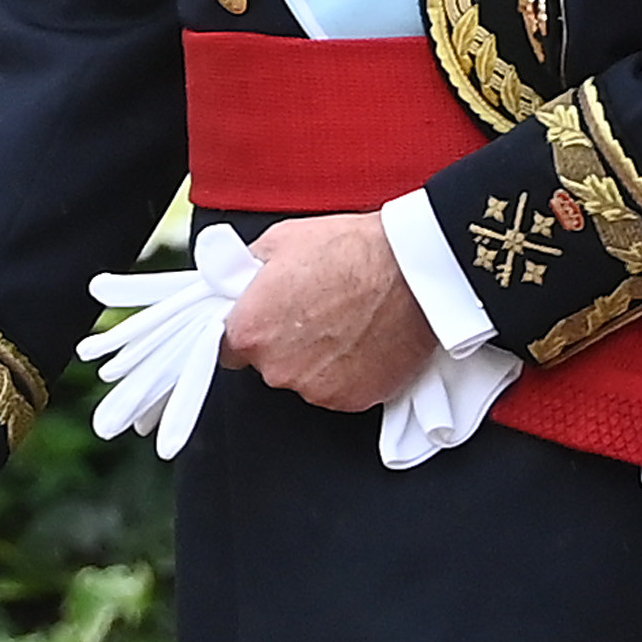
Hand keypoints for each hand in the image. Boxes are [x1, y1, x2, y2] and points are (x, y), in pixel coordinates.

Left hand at [218, 212, 439, 409]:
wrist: (414, 269)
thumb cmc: (353, 251)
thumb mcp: (282, 241)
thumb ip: (249, 271)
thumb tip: (240, 280)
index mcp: (250, 331)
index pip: (227, 348)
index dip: (250, 330)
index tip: (268, 320)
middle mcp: (277, 369)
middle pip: (269, 366)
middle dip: (286, 343)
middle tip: (316, 312)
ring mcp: (316, 389)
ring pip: (306, 380)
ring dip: (319, 360)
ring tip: (347, 324)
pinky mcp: (353, 400)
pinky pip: (341, 390)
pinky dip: (350, 372)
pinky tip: (365, 340)